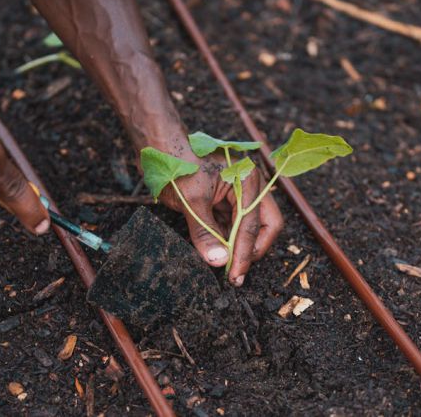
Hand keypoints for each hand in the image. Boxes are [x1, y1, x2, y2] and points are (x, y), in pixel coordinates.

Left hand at [155, 147, 283, 285]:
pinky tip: (213, 252)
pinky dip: (223, 239)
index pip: (253, 223)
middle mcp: (247, 187)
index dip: (245, 252)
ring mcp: (235, 194)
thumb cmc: (176, 163)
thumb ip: (205, 231)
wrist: (157, 146)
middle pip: (263, 225)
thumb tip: (219, 261)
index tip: (236, 274)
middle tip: (236, 273)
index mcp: (247, 180)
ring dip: (235, 247)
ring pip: (245, 227)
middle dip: (251, 249)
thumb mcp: (191, 200)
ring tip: (223, 267)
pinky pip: (228, 225)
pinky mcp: (220, 201)